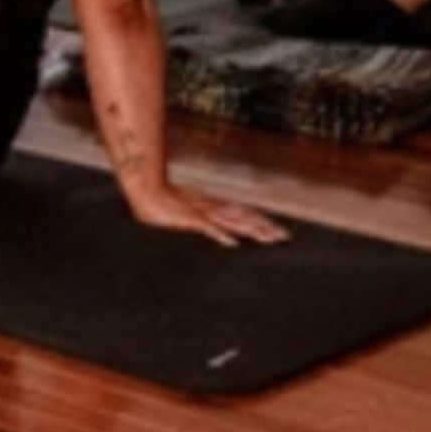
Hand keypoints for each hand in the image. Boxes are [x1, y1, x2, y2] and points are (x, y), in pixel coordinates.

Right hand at [124, 182, 286, 247]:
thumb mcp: (185, 207)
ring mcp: (202, 212)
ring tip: (269, 239)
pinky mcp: (189, 218)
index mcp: (213, 204)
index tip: (277, 229)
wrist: (145, 188)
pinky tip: (232, 243)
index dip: (261, 220)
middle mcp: (212, 207)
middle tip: (285, 236)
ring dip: (251, 230)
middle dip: (265, 227)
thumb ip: (201, 216)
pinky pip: (207, 227)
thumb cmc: (161, 198)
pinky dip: (220, 234)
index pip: (243, 212)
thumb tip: (216, 225)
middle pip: (244, 217)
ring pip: (232, 221)